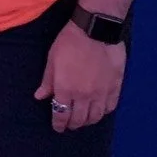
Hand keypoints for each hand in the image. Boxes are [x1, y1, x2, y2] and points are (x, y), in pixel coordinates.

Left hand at [34, 19, 126, 133]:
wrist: (96, 29)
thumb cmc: (70, 42)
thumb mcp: (52, 59)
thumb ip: (48, 81)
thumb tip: (40, 97)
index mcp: (66, 90)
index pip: (61, 115)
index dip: (59, 124)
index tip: (58, 127)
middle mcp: (84, 96)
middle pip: (79, 120)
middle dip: (72, 124)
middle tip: (70, 124)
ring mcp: (101, 93)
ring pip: (95, 117)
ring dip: (88, 121)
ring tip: (84, 119)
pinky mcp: (115, 86)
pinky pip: (110, 107)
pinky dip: (104, 112)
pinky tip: (100, 110)